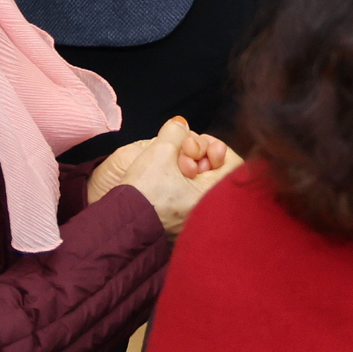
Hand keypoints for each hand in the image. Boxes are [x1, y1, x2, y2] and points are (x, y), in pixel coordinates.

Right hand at [88, 117, 237, 237]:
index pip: (232, 164)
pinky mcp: (182, 225)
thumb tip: (180, 125)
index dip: (214, 146)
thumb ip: (175, 132)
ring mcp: (195, 219)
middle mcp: (210, 211)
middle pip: (216, 172)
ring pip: (202, 184)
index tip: (196, 142)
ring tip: (169, 165)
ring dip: (187, 168)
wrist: (120, 226)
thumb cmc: (142, 194)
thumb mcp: (159, 152)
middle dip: (198, 155)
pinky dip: (181, 184)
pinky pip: (190, 198)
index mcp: (212, 195)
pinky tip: (165, 179)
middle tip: (180, 152)